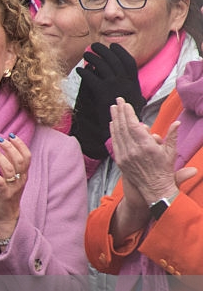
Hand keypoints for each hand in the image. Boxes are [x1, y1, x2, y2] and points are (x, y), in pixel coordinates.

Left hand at [0, 133, 31, 239]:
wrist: (6, 218)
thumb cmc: (7, 197)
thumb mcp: (13, 180)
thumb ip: (12, 166)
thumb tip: (8, 149)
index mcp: (24, 175)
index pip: (27, 156)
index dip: (20, 144)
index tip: (10, 135)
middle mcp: (21, 180)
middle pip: (20, 160)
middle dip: (10, 147)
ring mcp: (14, 188)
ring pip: (10, 169)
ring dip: (0, 157)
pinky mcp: (4, 195)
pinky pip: (0, 182)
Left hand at [70, 42, 144, 158]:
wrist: (118, 133)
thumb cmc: (123, 119)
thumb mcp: (132, 102)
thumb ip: (127, 89)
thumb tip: (119, 77)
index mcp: (134, 84)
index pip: (129, 62)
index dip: (120, 52)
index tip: (112, 45)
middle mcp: (125, 83)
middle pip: (114, 60)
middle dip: (104, 51)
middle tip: (94, 46)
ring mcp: (114, 86)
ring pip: (102, 66)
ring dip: (93, 58)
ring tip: (86, 55)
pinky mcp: (102, 92)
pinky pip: (91, 77)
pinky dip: (84, 72)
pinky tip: (78, 70)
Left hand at [108, 98, 197, 239]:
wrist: (155, 189)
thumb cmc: (164, 170)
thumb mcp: (171, 152)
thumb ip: (172, 136)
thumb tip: (177, 123)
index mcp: (146, 146)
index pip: (133, 125)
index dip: (128, 113)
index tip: (125, 104)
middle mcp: (133, 150)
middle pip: (123, 127)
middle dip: (119, 112)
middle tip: (117, 101)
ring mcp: (125, 156)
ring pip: (117, 134)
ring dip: (114, 120)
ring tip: (113, 109)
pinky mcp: (120, 161)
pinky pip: (115, 143)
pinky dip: (113, 132)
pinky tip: (112, 124)